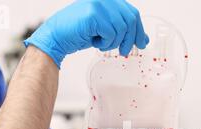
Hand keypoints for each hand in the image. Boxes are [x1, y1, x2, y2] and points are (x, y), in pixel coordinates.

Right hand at [25, 0, 148, 67]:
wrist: (57, 37)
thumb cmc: (78, 33)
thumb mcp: (106, 31)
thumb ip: (124, 31)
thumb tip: (144, 39)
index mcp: (109, 1)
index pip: (132, 13)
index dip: (139, 30)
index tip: (141, 44)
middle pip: (130, 19)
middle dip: (130, 39)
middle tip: (124, 51)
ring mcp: (99, 4)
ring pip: (122, 28)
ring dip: (114, 42)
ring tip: (103, 45)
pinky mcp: (93, 14)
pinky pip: (111, 33)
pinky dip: (105, 43)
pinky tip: (96, 43)